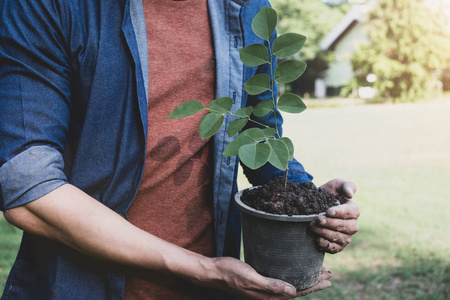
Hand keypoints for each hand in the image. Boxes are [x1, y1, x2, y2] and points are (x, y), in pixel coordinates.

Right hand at [206, 257, 331, 298]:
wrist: (214, 272)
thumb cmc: (230, 273)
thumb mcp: (250, 278)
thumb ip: (270, 285)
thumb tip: (293, 291)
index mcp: (269, 296)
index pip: (297, 292)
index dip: (314, 286)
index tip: (328, 278)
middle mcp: (269, 294)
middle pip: (297, 289)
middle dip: (313, 282)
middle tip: (328, 272)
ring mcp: (264, 288)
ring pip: (290, 284)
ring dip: (304, 278)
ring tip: (316, 271)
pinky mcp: (260, 280)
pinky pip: (281, 280)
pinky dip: (292, 275)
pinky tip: (294, 269)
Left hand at [310, 179, 359, 253]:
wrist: (317, 206)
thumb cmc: (329, 194)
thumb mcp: (336, 185)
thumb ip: (346, 185)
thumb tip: (350, 194)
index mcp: (354, 210)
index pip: (350, 212)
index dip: (339, 212)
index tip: (327, 211)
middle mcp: (352, 225)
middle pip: (344, 226)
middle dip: (330, 223)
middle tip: (317, 219)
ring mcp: (346, 236)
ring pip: (338, 237)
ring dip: (324, 233)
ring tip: (312, 226)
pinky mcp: (338, 245)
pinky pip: (335, 248)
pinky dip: (326, 245)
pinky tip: (317, 240)